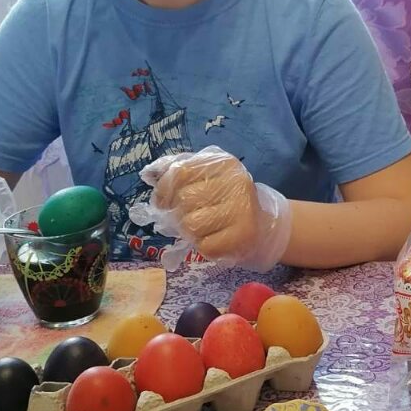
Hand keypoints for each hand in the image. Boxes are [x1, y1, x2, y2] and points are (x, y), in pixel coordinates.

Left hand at [142, 147, 291, 270]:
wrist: (262, 224)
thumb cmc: (224, 199)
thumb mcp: (204, 176)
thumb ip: (176, 170)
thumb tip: (148, 174)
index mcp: (223, 163)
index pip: (179, 173)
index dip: (163, 191)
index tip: (162, 202)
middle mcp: (235, 182)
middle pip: (183, 200)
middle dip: (177, 214)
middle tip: (186, 217)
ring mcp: (242, 209)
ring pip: (191, 225)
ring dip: (189, 232)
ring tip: (202, 228)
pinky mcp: (243, 235)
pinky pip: (204, 246)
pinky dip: (202, 247)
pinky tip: (214, 239)